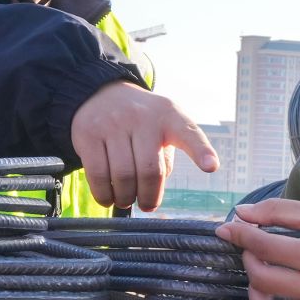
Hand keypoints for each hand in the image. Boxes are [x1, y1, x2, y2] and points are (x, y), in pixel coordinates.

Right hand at [70, 81, 219, 211]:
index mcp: (169, 116)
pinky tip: (109, 197)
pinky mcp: (88, 134)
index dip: (201, 151)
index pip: (189, 133)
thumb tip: (153, 190)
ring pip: (122, 176)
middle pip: (149, 171)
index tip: (211, 166)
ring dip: (125, 197)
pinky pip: (98, 174)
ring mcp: (113, 124)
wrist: (100, 93)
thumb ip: (166, 155)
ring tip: (127, 200)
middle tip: (147, 205)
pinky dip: (104, 194)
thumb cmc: (141, 121)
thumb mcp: (163, 125)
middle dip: (149, 197)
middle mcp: (142, 117)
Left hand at [214, 199, 299, 299]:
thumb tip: (240, 214)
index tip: (229, 228)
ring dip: (254, 288)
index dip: (241, 234)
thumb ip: (278, 210)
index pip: (264, 246)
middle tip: (253, 245)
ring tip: (262, 269)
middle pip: (261, 277)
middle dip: (249, 257)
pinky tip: (271, 290)